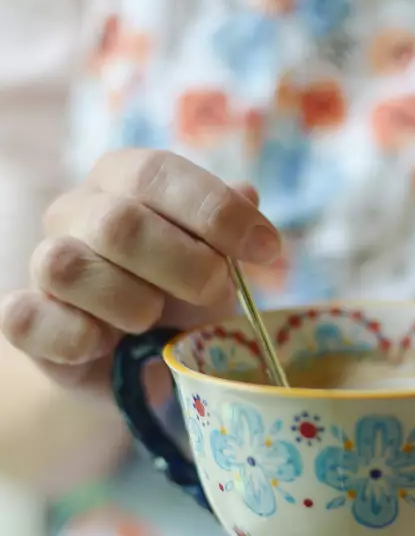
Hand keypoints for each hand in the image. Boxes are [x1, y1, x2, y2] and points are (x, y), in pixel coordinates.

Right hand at [0, 151, 279, 394]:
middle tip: (215, 293)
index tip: (267, 250)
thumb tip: (247, 193)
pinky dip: (76, 336)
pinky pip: (26, 317)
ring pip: (68, 267)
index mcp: (125, 180)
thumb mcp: (218, 259)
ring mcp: (45, 263)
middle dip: (184, 266)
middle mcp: (77, 211)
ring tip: (154, 321)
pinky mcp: (27, 319)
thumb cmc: (181, 295)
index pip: (158, 173)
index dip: (215, 210)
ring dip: (130, 303)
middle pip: (119, 224)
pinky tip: (107, 345)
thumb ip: (227, 228)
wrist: (140, 362)